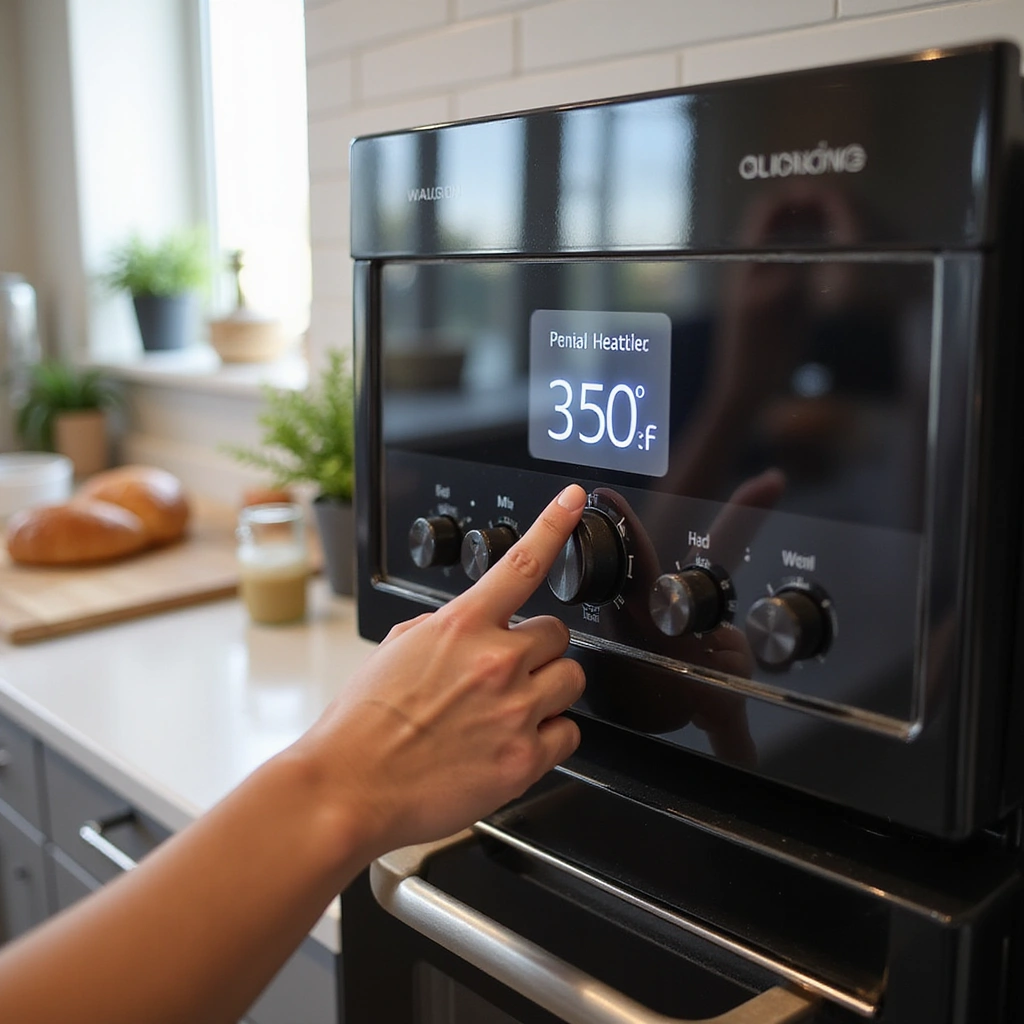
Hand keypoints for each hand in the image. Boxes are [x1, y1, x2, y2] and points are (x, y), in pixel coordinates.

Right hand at [295, 484, 587, 862]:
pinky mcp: (524, 759)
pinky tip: (516, 741)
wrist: (349, 786)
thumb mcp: (399, 649)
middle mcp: (495, 662)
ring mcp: (514, 710)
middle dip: (537, 650)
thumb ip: (449, 629)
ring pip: (572, 680)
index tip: (574, 501)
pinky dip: (551, 736)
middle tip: (507, 673)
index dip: (555, 525)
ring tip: (510, 709)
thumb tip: (477, 624)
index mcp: (461, 627)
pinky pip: (569, 733)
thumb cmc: (363, 724)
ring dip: (549, 690)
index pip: (522, 563)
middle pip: (558, 635)